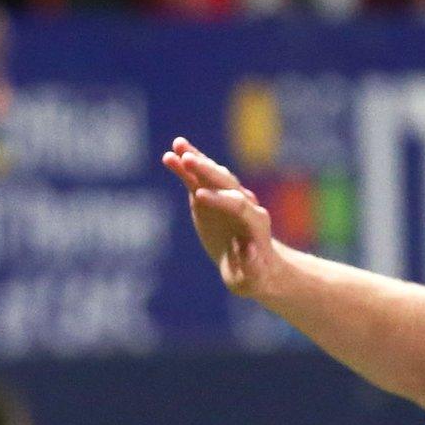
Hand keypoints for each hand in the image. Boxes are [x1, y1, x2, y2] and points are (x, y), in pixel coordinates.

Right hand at [161, 138, 279, 298]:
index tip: (198, 197)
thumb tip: (250, 250)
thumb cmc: (253, 276)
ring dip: (196, 159)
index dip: (219, 200)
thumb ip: (251, 266)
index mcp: (255, 222)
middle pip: (226, 182)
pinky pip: (197, 180)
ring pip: (212, 174)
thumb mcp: (253, 278)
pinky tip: (170, 156)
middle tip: (188, 160)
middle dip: (207, 171)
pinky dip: (185, 168)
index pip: (238, 204)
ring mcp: (226, 197)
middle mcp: (244, 203)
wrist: (254, 266)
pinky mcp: (210, 198)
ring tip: (177, 146)